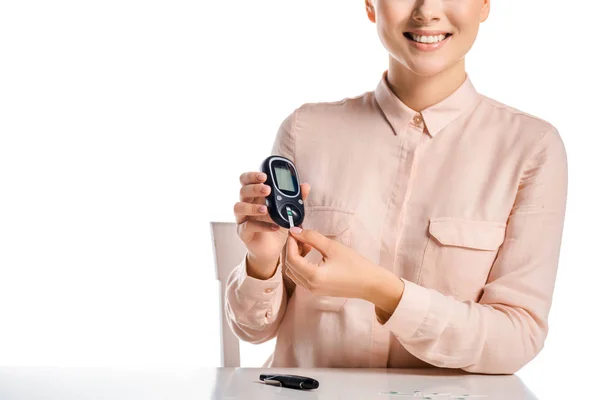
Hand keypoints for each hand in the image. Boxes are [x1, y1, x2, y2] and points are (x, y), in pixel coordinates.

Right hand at [234, 171, 309, 278]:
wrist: (272, 249)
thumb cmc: (276, 226)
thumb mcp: (287, 211)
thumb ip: (295, 198)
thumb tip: (305, 185)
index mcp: (255, 196)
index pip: (247, 180)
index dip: (252, 176)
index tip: (264, 175)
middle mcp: (246, 205)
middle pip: (243, 191)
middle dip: (254, 188)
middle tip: (267, 190)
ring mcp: (243, 219)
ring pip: (239, 207)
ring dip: (252, 206)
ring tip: (266, 209)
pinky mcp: (243, 232)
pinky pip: (247, 227)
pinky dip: (261, 226)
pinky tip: (274, 226)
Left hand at [286, 228, 404, 315]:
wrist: (371, 284)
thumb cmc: (355, 265)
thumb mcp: (332, 247)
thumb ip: (311, 238)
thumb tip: (295, 231)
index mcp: (313, 276)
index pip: (291, 258)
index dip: (290, 243)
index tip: (294, 231)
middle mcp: (310, 286)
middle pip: (289, 266)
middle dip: (291, 249)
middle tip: (300, 236)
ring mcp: (313, 290)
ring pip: (293, 272)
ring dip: (295, 257)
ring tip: (307, 244)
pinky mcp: (317, 290)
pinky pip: (301, 277)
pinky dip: (301, 265)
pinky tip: (311, 254)